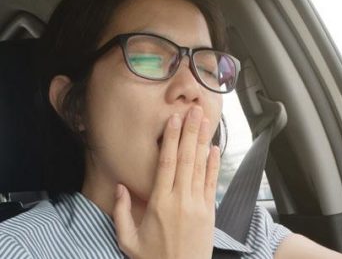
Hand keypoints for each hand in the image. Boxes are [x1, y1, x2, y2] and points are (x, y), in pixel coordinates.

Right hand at [113, 106, 219, 258]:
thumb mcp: (128, 240)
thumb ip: (121, 212)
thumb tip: (119, 186)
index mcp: (159, 203)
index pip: (166, 163)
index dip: (170, 139)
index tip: (173, 119)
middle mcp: (180, 199)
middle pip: (186, 159)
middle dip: (189, 132)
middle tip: (193, 110)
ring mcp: (198, 204)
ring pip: (200, 166)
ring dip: (203, 141)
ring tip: (205, 120)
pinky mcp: (210, 211)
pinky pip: (211, 182)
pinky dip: (213, 164)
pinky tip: (214, 148)